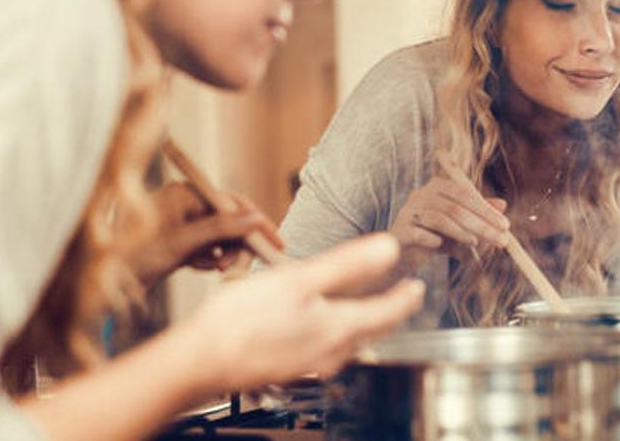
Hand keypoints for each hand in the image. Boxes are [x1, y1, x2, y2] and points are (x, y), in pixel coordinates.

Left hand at [134, 182, 283, 285]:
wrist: (104, 283)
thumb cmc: (134, 256)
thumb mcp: (181, 242)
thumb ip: (219, 229)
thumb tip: (253, 220)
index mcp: (185, 192)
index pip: (232, 202)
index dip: (256, 221)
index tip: (275, 241)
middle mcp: (185, 203)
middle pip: (229, 220)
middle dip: (236, 244)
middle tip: (235, 268)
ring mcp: (182, 221)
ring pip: (221, 236)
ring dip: (224, 254)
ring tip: (217, 270)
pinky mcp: (180, 240)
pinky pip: (208, 247)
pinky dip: (209, 259)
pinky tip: (198, 267)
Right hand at [176, 234, 424, 392]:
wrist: (201, 361)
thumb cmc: (241, 320)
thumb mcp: (299, 279)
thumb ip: (347, 265)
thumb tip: (389, 250)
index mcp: (338, 329)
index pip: (389, 313)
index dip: (406, 297)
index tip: (418, 286)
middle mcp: (331, 354)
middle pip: (373, 330)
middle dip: (391, 311)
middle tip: (402, 294)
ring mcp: (312, 365)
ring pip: (352, 342)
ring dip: (366, 322)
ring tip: (370, 304)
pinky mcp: (292, 369)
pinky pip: (328, 349)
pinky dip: (339, 331)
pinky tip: (324, 322)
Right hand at [391, 176, 509, 271]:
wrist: (402, 255)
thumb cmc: (433, 236)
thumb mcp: (459, 225)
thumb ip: (478, 214)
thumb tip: (503, 205)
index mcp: (437, 187)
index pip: (465, 194)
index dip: (486, 209)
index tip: (505, 225)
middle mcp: (421, 195)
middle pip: (455, 207)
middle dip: (481, 224)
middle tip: (501, 239)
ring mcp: (408, 212)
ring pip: (439, 218)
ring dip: (461, 232)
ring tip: (476, 243)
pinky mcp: (400, 231)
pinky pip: (418, 233)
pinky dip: (432, 239)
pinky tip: (441, 246)